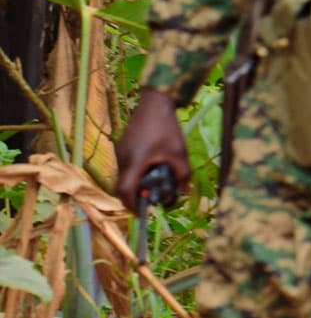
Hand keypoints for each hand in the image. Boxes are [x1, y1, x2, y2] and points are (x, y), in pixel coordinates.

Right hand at [114, 89, 189, 208]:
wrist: (154, 102)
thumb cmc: (167, 127)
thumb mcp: (179, 153)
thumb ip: (182, 175)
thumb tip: (183, 193)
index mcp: (134, 161)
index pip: (125, 190)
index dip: (132, 205)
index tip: (141, 214)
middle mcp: (122, 158)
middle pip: (123, 185)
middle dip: (135, 197)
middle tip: (150, 202)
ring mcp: (120, 151)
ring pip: (124, 176)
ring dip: (136, 184)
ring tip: (154, 185)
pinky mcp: (123, 146)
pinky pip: (126, 166)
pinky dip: (135, 173)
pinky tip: (151, 169)